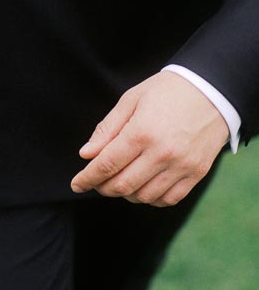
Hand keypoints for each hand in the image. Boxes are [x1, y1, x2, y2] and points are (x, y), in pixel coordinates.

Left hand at [70, 70, 229, 205]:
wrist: (213, 90)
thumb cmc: (167, 92)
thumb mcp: (131, 100)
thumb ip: (107, 129)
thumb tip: (86, 155)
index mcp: (142, 132)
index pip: (106, 165)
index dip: (87, 178)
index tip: (76, 184)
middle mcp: (163, 153)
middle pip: (122, 185)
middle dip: (103, 187)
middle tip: (97, 181)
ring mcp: (182, 165)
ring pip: (144, 196)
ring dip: (126, 193)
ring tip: (121, 180)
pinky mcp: (196, 172)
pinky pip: (168, 199)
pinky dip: (151, 198)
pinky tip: (144, 186)